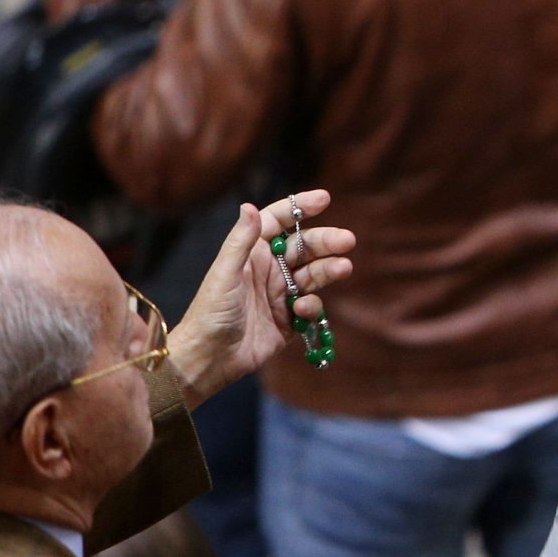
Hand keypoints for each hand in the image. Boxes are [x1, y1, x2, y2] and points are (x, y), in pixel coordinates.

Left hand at [167, 190, 355, 407]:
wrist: (210, 357)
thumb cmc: (210, 312)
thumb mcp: (225, 273)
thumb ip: (241, 240)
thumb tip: (250, 206)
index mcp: (252, 253)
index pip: (279, 222)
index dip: (300, 208)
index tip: (324, 199)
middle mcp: (269, 269)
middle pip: (304, 247)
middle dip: (326, 241)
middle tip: (347, 240)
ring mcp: (281, 294)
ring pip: (313, 274)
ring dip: (329, 269)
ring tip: (344, 267)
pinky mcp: (289, 319)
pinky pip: (310, 305)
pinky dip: (311, 305)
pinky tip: (302, 310)